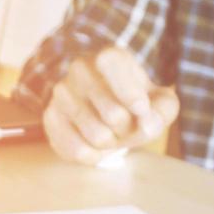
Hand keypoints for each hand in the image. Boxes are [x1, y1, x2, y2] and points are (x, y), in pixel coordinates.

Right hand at [43, 47, 179, 164]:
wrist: (103, 109)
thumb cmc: (134, 104)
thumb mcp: (159, 102)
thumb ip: (163, 110)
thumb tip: (146, 124)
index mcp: (108, 57)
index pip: (111, 65)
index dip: (130, 94)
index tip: (142, 110)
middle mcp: (80, 70)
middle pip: (114, 115)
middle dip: (129, 130)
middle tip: (128, 127)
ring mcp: (62, 94)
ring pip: (97, 136)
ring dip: (113, 145)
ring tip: (113, 136)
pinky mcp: (50, 117)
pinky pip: (77, 150)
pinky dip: (94, 156)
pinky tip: (97, 148)